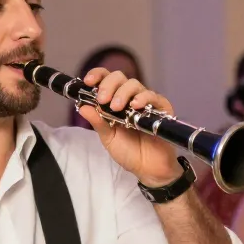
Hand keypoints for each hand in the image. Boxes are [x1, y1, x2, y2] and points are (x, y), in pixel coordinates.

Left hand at [77, 69, 186, 186]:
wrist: (148, 168)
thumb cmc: (129, 152)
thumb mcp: (108, 137)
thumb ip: (97, 121)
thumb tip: (82, 106)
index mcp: (114, 101)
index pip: (106, 80)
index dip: (97, 75)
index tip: (88, 81)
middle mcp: (129, 98)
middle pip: (119, 77)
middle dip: (108, 85)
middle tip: (103, 100)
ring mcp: (146, 102)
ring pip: (134, 84)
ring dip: (122, 93)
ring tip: (116, 108)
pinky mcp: (161, 108)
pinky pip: (152, 96)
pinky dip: (142, 98)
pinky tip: (135, 106)